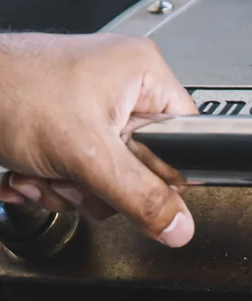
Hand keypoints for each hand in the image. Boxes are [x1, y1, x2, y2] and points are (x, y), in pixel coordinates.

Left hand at [0, 32, 197, 246]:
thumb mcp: (86, 153)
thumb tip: (180, 226)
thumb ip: (140, 196)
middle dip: (102, 187)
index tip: (126, 182)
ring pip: (110, 182)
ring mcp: (95, 110)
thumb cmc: (8, 91)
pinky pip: (82, 177)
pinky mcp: (69, 129)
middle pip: (144, 172)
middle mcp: (123, 88)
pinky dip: (54, 183)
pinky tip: (33, 168)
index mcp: (143, 74)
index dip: (159, 178)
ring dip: (72, 188)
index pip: (185, 145)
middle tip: (75, 171)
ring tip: (46, 167)